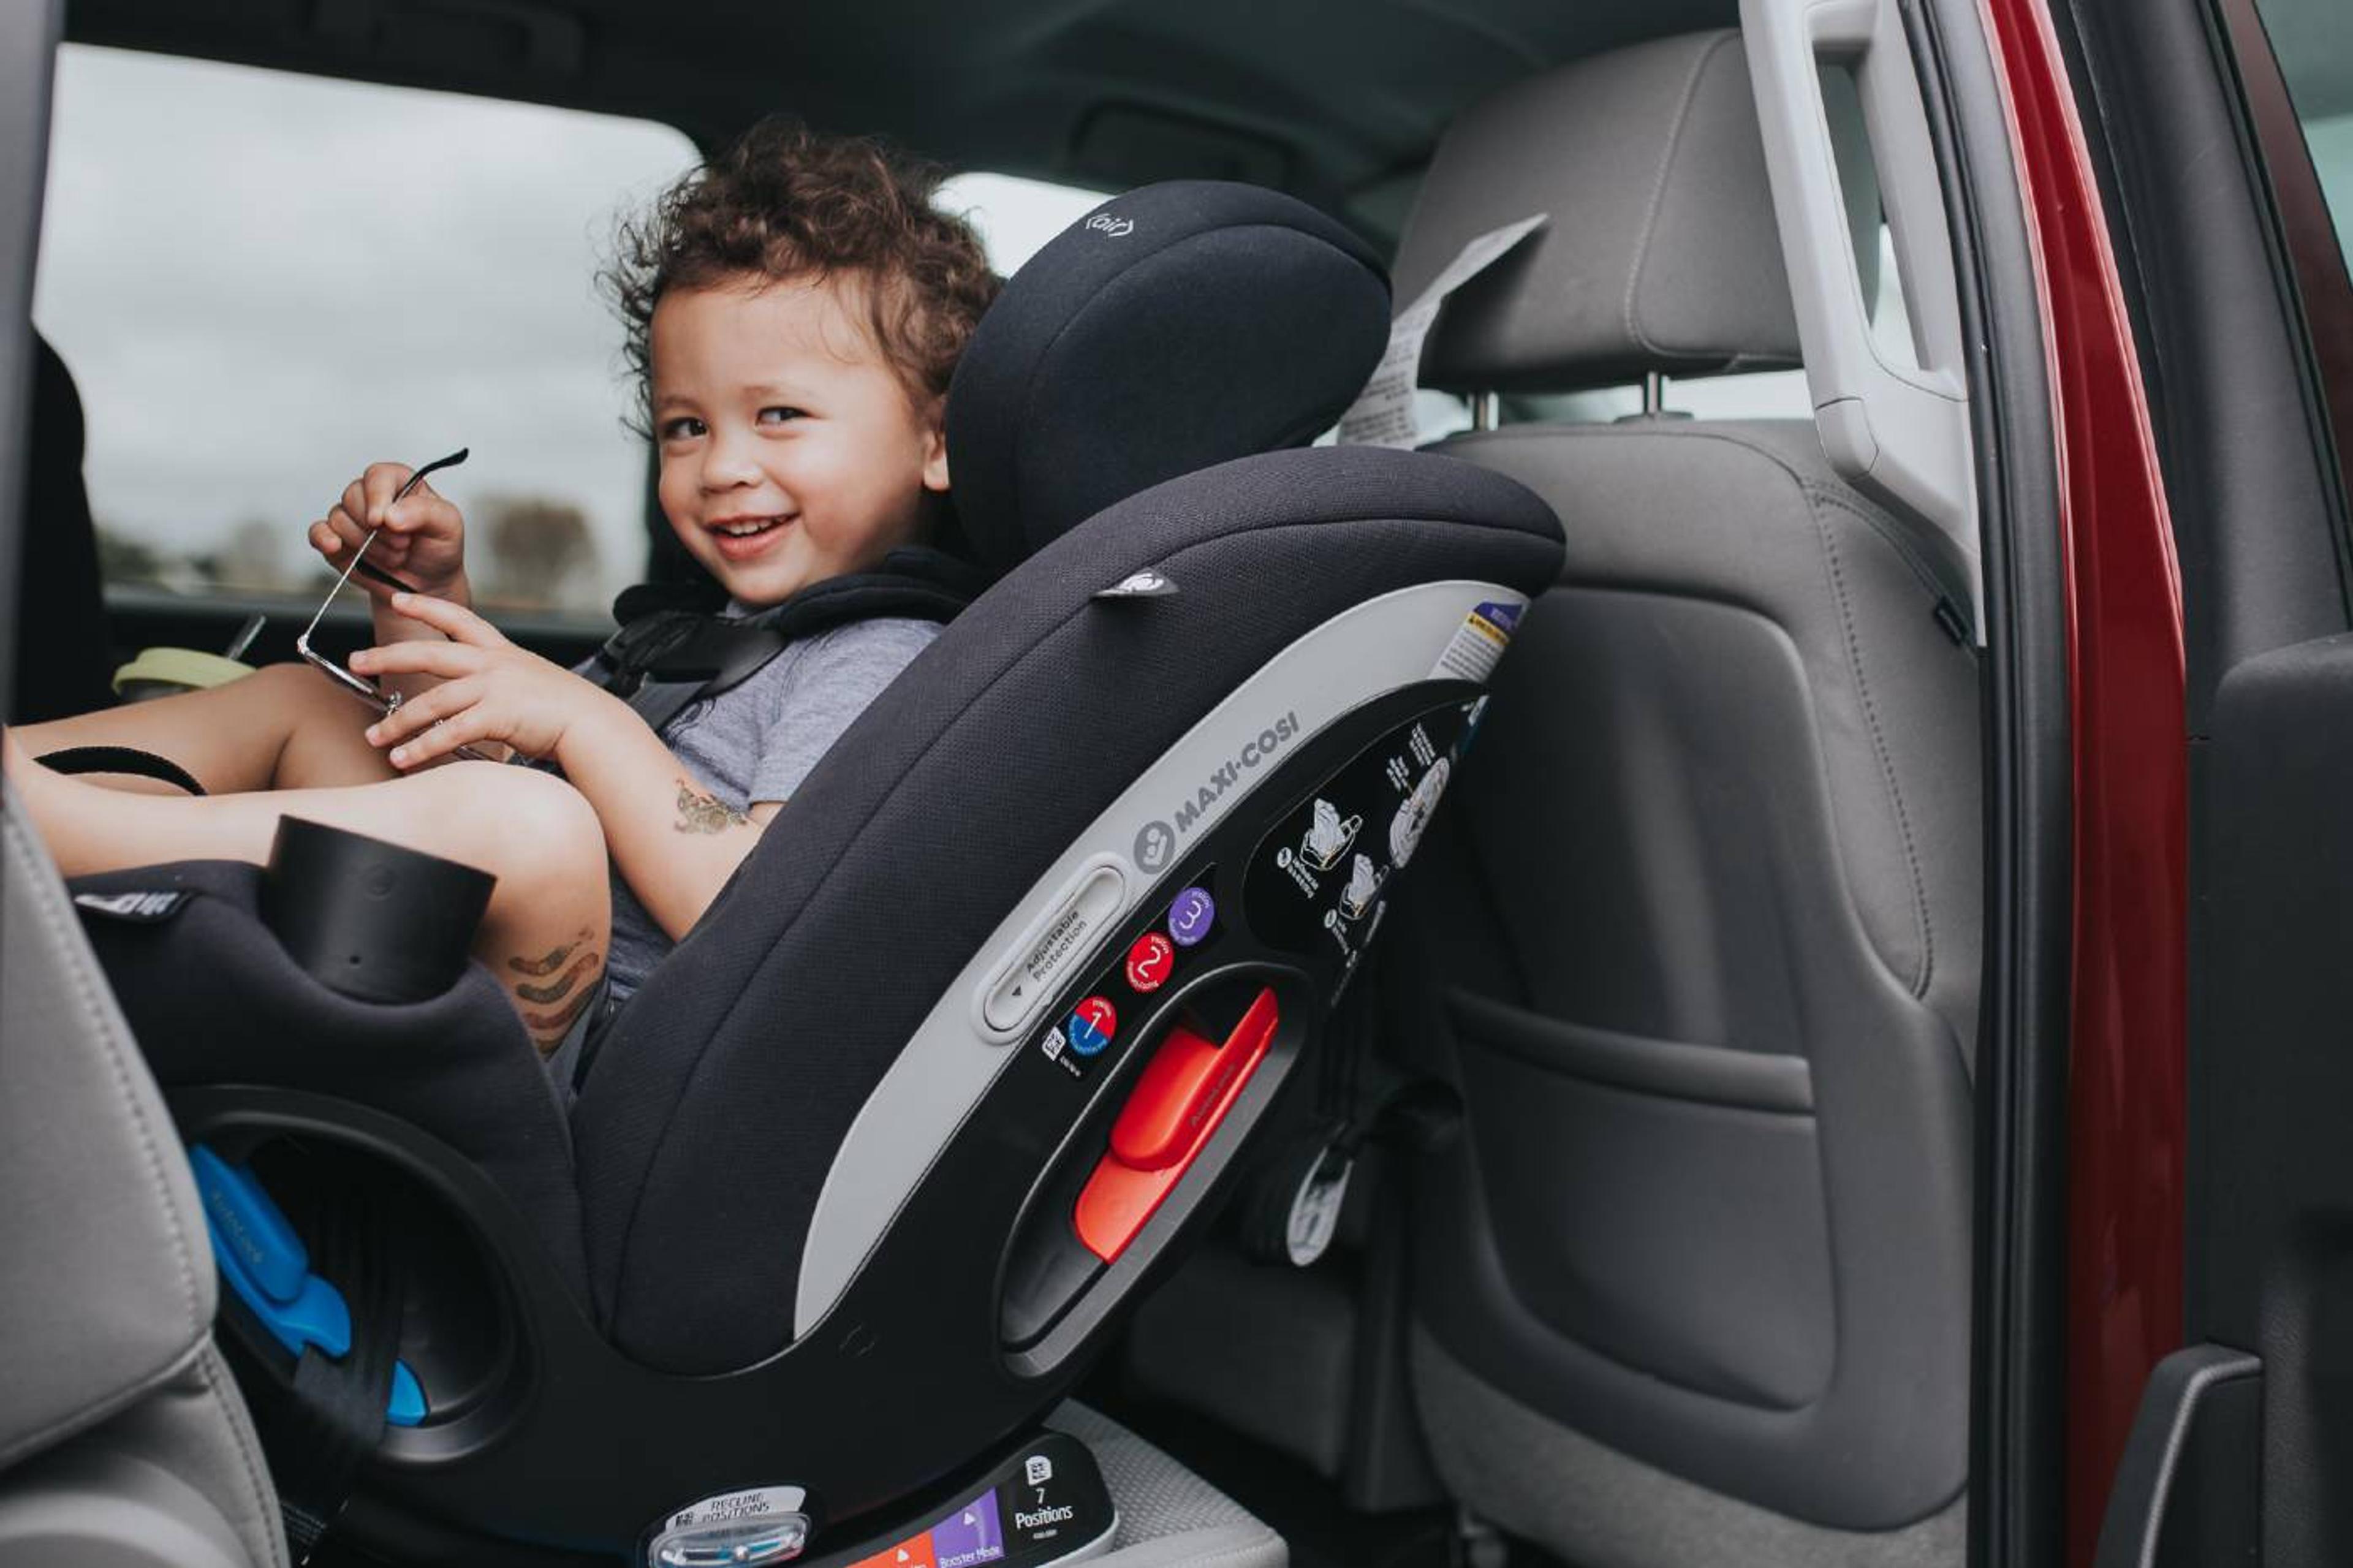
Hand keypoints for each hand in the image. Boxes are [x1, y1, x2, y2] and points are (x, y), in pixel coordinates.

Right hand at [310, 462, 470, 603]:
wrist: (428, 584)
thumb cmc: (438, 549)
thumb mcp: (448, 526)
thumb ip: (425, 512)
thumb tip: (390, 514)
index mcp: (399, 483)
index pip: (378, 476)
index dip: (377, 496)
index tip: (382, 520)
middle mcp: (372, 497)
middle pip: (352, 496)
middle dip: (375, 529)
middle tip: (402, 546)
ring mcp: (352, 518)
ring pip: (339, 518)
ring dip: (365, 544)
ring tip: (393, 557)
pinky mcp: (338, 540)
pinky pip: (318, 532)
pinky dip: (323, 539)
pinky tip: (334, 546)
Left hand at [351, 594, 608, 766]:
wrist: (593, 723)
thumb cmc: (564, 708)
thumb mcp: (530, 680)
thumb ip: (500, 681)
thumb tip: (476, 695)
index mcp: (500, 651)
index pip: (457, 618)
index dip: (424, 607)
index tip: (397, 599)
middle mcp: (492, 664)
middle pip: (429, 653)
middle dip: (388, 655)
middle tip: (357, 658)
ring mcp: (493, 689)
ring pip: (432, 701)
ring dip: (398, 722)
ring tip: (374, 736)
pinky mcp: (496, 717)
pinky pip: (448, 733)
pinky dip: (421, 748)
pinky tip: (402, 758)